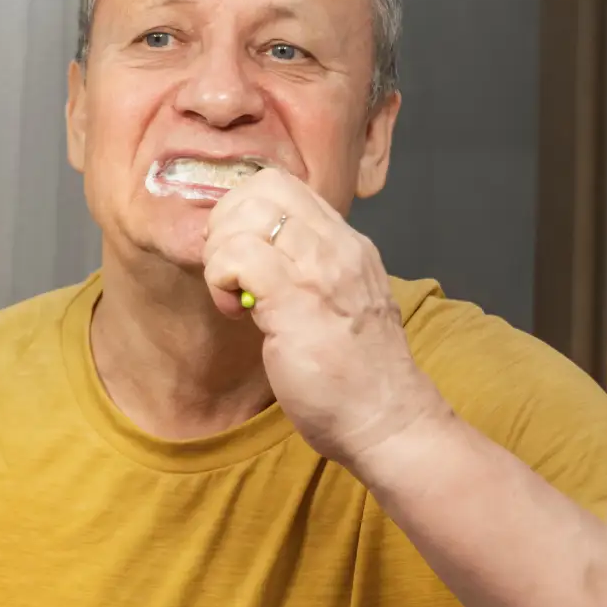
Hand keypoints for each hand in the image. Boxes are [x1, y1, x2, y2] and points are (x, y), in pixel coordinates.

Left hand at [201, 168, 447, 467]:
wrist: (386, 421)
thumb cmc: (355, 376)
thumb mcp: (339, 304)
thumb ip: (308, 273)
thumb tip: (257, 256)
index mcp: (347, 245)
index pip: (283, 185)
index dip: (243, 209)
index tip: (236, 252)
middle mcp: (337, 248)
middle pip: (261, 187)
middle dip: (225, 223)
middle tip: (226, 270)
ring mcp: (320, 271)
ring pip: (246, 215)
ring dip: (220, 253)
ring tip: (231, 293)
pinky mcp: (296, 300)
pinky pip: (237, 257)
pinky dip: (220, 278)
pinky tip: (235, 311)